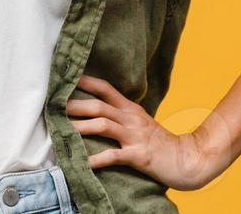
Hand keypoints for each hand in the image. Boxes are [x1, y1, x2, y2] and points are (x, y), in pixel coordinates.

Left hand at [65, 74, 229, 190]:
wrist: (187, 159)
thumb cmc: (160, 143)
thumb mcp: (141, 123)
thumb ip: (122, 116)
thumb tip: (98, 111)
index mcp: (131, 109)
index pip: (105, 88)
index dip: (86, 82)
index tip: (66, 77)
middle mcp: (131, 118)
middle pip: (99, 106)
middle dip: (75, 105)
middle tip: (53, 105)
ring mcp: (135, 136)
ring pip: (103, 125)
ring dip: (81, 127)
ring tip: (62, 130)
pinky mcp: (138, 155)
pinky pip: (114, 155)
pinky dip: (98, 158)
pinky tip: (84, 163)